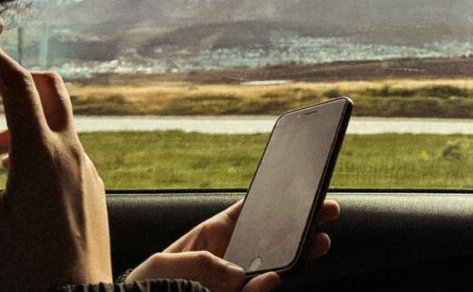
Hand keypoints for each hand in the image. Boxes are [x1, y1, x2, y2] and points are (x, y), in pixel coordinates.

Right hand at [0, 39, 111, 291]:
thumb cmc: (21, 264)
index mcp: (41, 153)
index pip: (21, 88)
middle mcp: (71, 152)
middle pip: (53, 90)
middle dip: (18, 78)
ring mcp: (86, 168)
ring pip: (59, 121)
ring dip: (24, 120)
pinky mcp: (92, 185)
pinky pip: (67, 148)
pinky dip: (39, 144)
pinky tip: (17, 178)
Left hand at [126, 199, 339, 291]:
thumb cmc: (147, 286)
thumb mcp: (165, 264)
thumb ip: (200, 263)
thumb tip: (236, 274)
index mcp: (213, 237)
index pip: (248, 214)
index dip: (273, 201)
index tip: (296, 190)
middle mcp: (230, 259)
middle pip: (272, 238)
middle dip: (300, 225)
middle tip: (324, 211)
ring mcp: (236, 283)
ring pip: (275, 268)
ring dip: (298, 255)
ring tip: (317, 242)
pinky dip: (267, 288)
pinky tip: (275, 277)